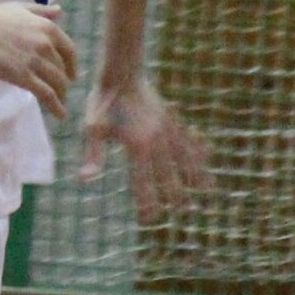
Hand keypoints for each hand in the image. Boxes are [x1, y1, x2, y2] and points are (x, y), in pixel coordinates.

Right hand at [0, 2, 77, 118]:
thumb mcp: (20, 7)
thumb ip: (41, 11)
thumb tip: (59, 11)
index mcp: (47, 28)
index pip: (69, 50)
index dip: (72, 64)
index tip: (72, 73)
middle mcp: (46, 45)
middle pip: (62, 68)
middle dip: (63, 81)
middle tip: (61, 89)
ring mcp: (36, 62)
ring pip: (57, 83)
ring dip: (61, 95)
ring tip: (60, 102)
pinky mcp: (24, 78)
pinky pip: (47, 94)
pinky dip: (56, 106)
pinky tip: (60, 114)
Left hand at [80, 77, 212, 218]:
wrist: (121, 74)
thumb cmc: (102, 103)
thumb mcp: (92, 128)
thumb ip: (93, 155)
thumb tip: (85, 179)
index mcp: (137, 146)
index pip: (142, 182)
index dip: (146, 202)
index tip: (149, 219)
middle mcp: (156, 140)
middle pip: (169, 175)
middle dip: (175, 195)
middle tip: (182, 213)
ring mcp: (167, 129)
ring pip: (186, 157)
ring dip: (195, 175)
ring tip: (207, 191)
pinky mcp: (171, 120)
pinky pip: (188, 138)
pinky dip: (199, 149)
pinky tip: (209, 155)